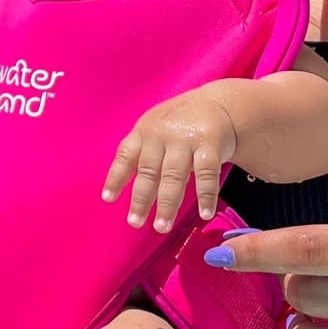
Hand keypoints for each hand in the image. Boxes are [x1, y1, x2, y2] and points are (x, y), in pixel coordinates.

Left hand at [102, 90, 238, 231]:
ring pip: (174, 175)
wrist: (219, 102)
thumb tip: (118, 189)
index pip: (126, 156)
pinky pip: (206, 174)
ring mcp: (186, 139)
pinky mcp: (210, 143)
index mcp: (144, 132)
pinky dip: (206, 195)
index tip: (108, 199)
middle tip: (135, 222)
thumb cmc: (181, 123)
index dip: (116, 178)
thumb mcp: (155, 129)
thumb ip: (139, 154)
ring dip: (168, 203)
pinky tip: (205, 213)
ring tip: (162, 226)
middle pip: (148, 171)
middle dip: (141, 199)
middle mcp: (162, 134)